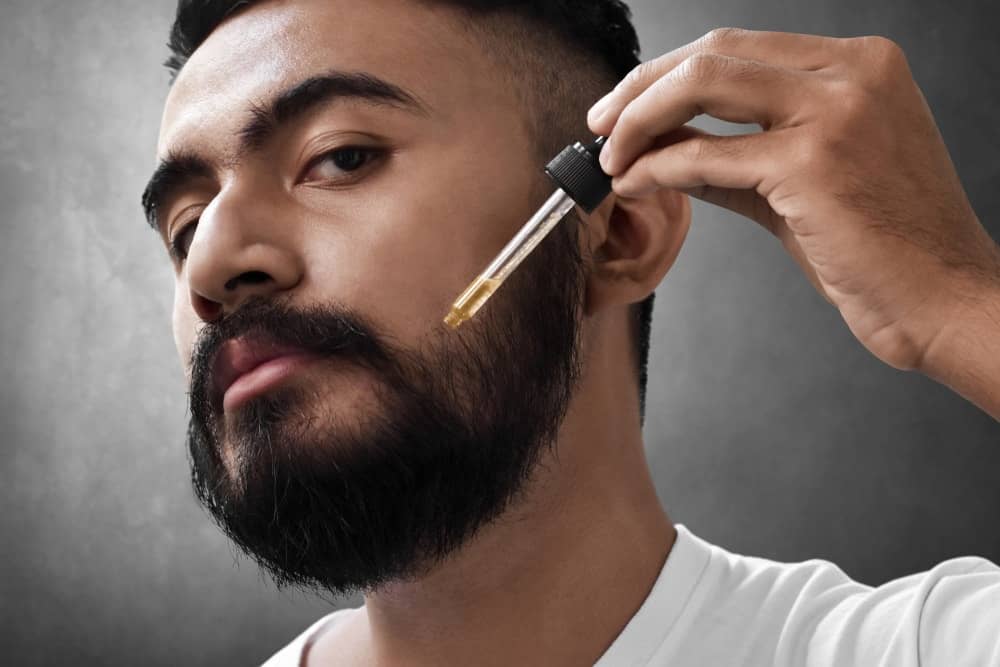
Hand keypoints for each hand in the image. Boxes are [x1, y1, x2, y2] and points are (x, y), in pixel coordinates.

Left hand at [588, 28, 999, 372]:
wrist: (944, 299)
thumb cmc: (884, 248)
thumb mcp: (806, 184)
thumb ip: (740, 157)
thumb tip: (668, 149)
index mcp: (859, 65)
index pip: (738, 47)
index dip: (669, 74)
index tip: (627, 105)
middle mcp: (852, 72)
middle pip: (713, 52)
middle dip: (641, 88)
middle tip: (601, 124)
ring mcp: (836, 110)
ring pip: (702, 83)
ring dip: (639, 120)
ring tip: (609, 156)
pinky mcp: (815, 160)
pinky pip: (707, 154)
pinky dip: (659, 167)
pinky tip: (635, 183)